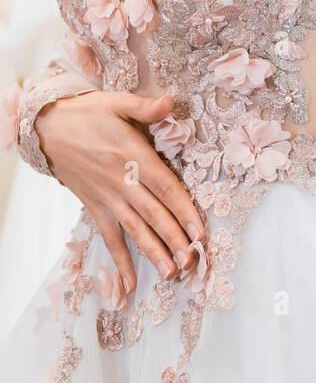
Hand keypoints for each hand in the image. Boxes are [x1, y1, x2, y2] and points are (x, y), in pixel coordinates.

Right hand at [34, 90, 205, 295]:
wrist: (48, 129)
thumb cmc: (88, 114)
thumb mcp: (118, 102)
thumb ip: (146, 107)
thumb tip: (171, 101)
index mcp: (133, 157)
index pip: (165, 188)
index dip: (184, 210)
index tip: (200, 231)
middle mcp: (122, 182)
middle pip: (153, 214)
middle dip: (175, 239)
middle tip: (193, 261)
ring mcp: (108, 198)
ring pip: (135, 230)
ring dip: (154, 252)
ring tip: (172, 273)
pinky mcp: (95, 206)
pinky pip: (109, 237)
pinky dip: (120, 261)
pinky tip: (131, 282)